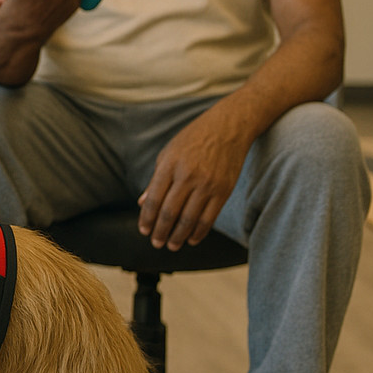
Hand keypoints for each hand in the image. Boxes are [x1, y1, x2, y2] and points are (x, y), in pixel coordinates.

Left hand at [137, 108, 251, 250]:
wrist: (228, 127)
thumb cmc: (193, 139)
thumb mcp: (168, 153)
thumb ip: (156, 180)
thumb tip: (143, 204)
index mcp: (169, 165)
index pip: (154, 199)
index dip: (147, 219)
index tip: (144, 231)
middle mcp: (188, 175)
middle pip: (170, 212)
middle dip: (161, 231)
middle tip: (156, 243)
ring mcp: (207, 184)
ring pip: (190, 219)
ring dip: (178, 236)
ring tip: (171, 246)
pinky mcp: (224, 190)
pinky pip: (209, 217)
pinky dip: (199, 231)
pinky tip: (191, 239)